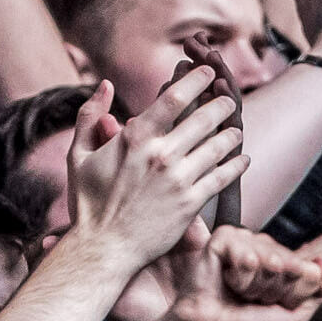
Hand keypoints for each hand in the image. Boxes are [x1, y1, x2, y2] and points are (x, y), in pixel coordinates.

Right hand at [62, 72, 245, 266]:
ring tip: (236, 128)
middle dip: (220, 104)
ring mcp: (179, 180)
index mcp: (134, 138)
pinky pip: (222, 178)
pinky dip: (236, 165)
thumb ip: (90, 116)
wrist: (103, 248)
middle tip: (229, 97)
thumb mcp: (78, 155)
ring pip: (218, 147)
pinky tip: (243, 159)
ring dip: (231, 133)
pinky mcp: (191, 204)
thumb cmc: (88, 202)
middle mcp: (161, 155)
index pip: (174, 98)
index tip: (208, 72)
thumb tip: (104, 84)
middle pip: (203, 119)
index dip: (196, 80)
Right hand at [158, 223, 321, 320]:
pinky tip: (226, 280)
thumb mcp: (294, 316)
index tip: (274, 305)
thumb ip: (317, 291)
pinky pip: (246, 252)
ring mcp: (244, 242)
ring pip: (271, 258)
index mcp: (283, 265)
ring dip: (256, 285)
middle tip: (253, 300)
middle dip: (276, 290)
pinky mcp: (222, 240)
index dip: (295, 294)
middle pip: (293, 265)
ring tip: (238, 292)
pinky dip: (239, 275)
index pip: (310, 270)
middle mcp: (265, 250)